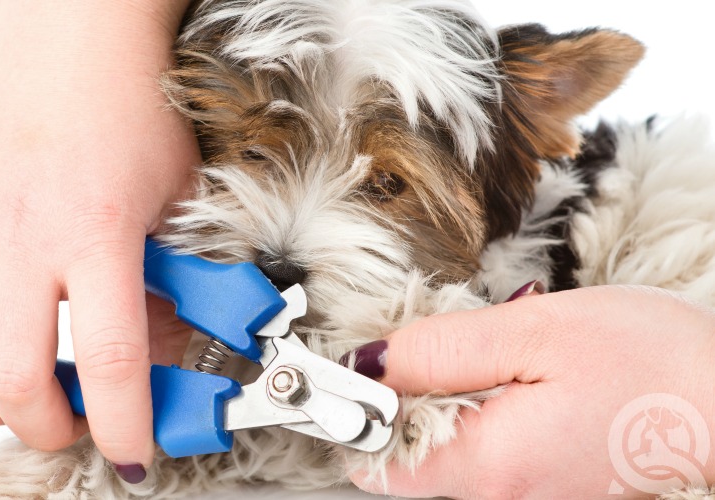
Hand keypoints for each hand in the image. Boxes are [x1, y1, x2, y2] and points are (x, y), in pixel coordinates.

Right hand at [0, 0, 197, 479]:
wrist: (69, 33)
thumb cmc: (127, 105)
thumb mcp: (173, 198)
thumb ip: (171, 279)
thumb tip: (170, 349)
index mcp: (97, 234)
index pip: (110, 359)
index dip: (124, 423)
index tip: (135, 451)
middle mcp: (22, 239)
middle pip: (14, 377)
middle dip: (49, 426)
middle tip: (77, 426)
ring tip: (24, 404)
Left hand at [346, 285, 714, 497]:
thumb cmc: (651, 363)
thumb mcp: (533, 331)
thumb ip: (440, 350)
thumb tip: (366, 363)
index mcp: (488, 465)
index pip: (373, 461)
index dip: (353, 408)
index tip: (351, 364)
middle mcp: (500, 497)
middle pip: (402, 457)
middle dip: (399, 396)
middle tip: (438, 344)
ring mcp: (522, 495)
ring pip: (439, 451)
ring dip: (439, 399)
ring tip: (486, 357)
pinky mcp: (540, 482)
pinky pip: (479, 451)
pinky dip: (473, 411)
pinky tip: (508, 378)